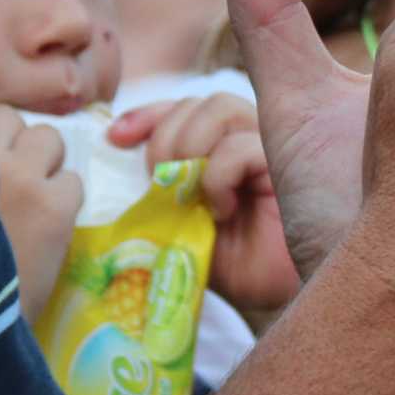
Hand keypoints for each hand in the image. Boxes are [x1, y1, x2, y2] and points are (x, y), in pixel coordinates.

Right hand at [0, 107, 78, 323]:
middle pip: (9, 118)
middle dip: (11, 144)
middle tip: (5, 182)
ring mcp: (21, 179)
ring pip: (49, 138)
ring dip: (43, 164)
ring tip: (29, 201)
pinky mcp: (54, 208)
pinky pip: (74, 181)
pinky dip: (65, 200)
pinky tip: (45, 230)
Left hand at [106, 93, 298, 313]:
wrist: (278, 292)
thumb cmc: (231, 264)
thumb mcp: (179, 228)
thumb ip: (157, 197)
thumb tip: (112, 179)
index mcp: (216, 150)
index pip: (178, 109)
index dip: (145, 115)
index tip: (115, 139)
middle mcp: (242, 139)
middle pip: (196, 102)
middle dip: (163, 136)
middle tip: (156, 181)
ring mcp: (265, 147)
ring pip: (220, 106)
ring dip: (188, 146)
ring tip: (186, 191)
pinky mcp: (283, 165)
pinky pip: (239, 147)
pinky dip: (218, 177)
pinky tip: (222, 210)